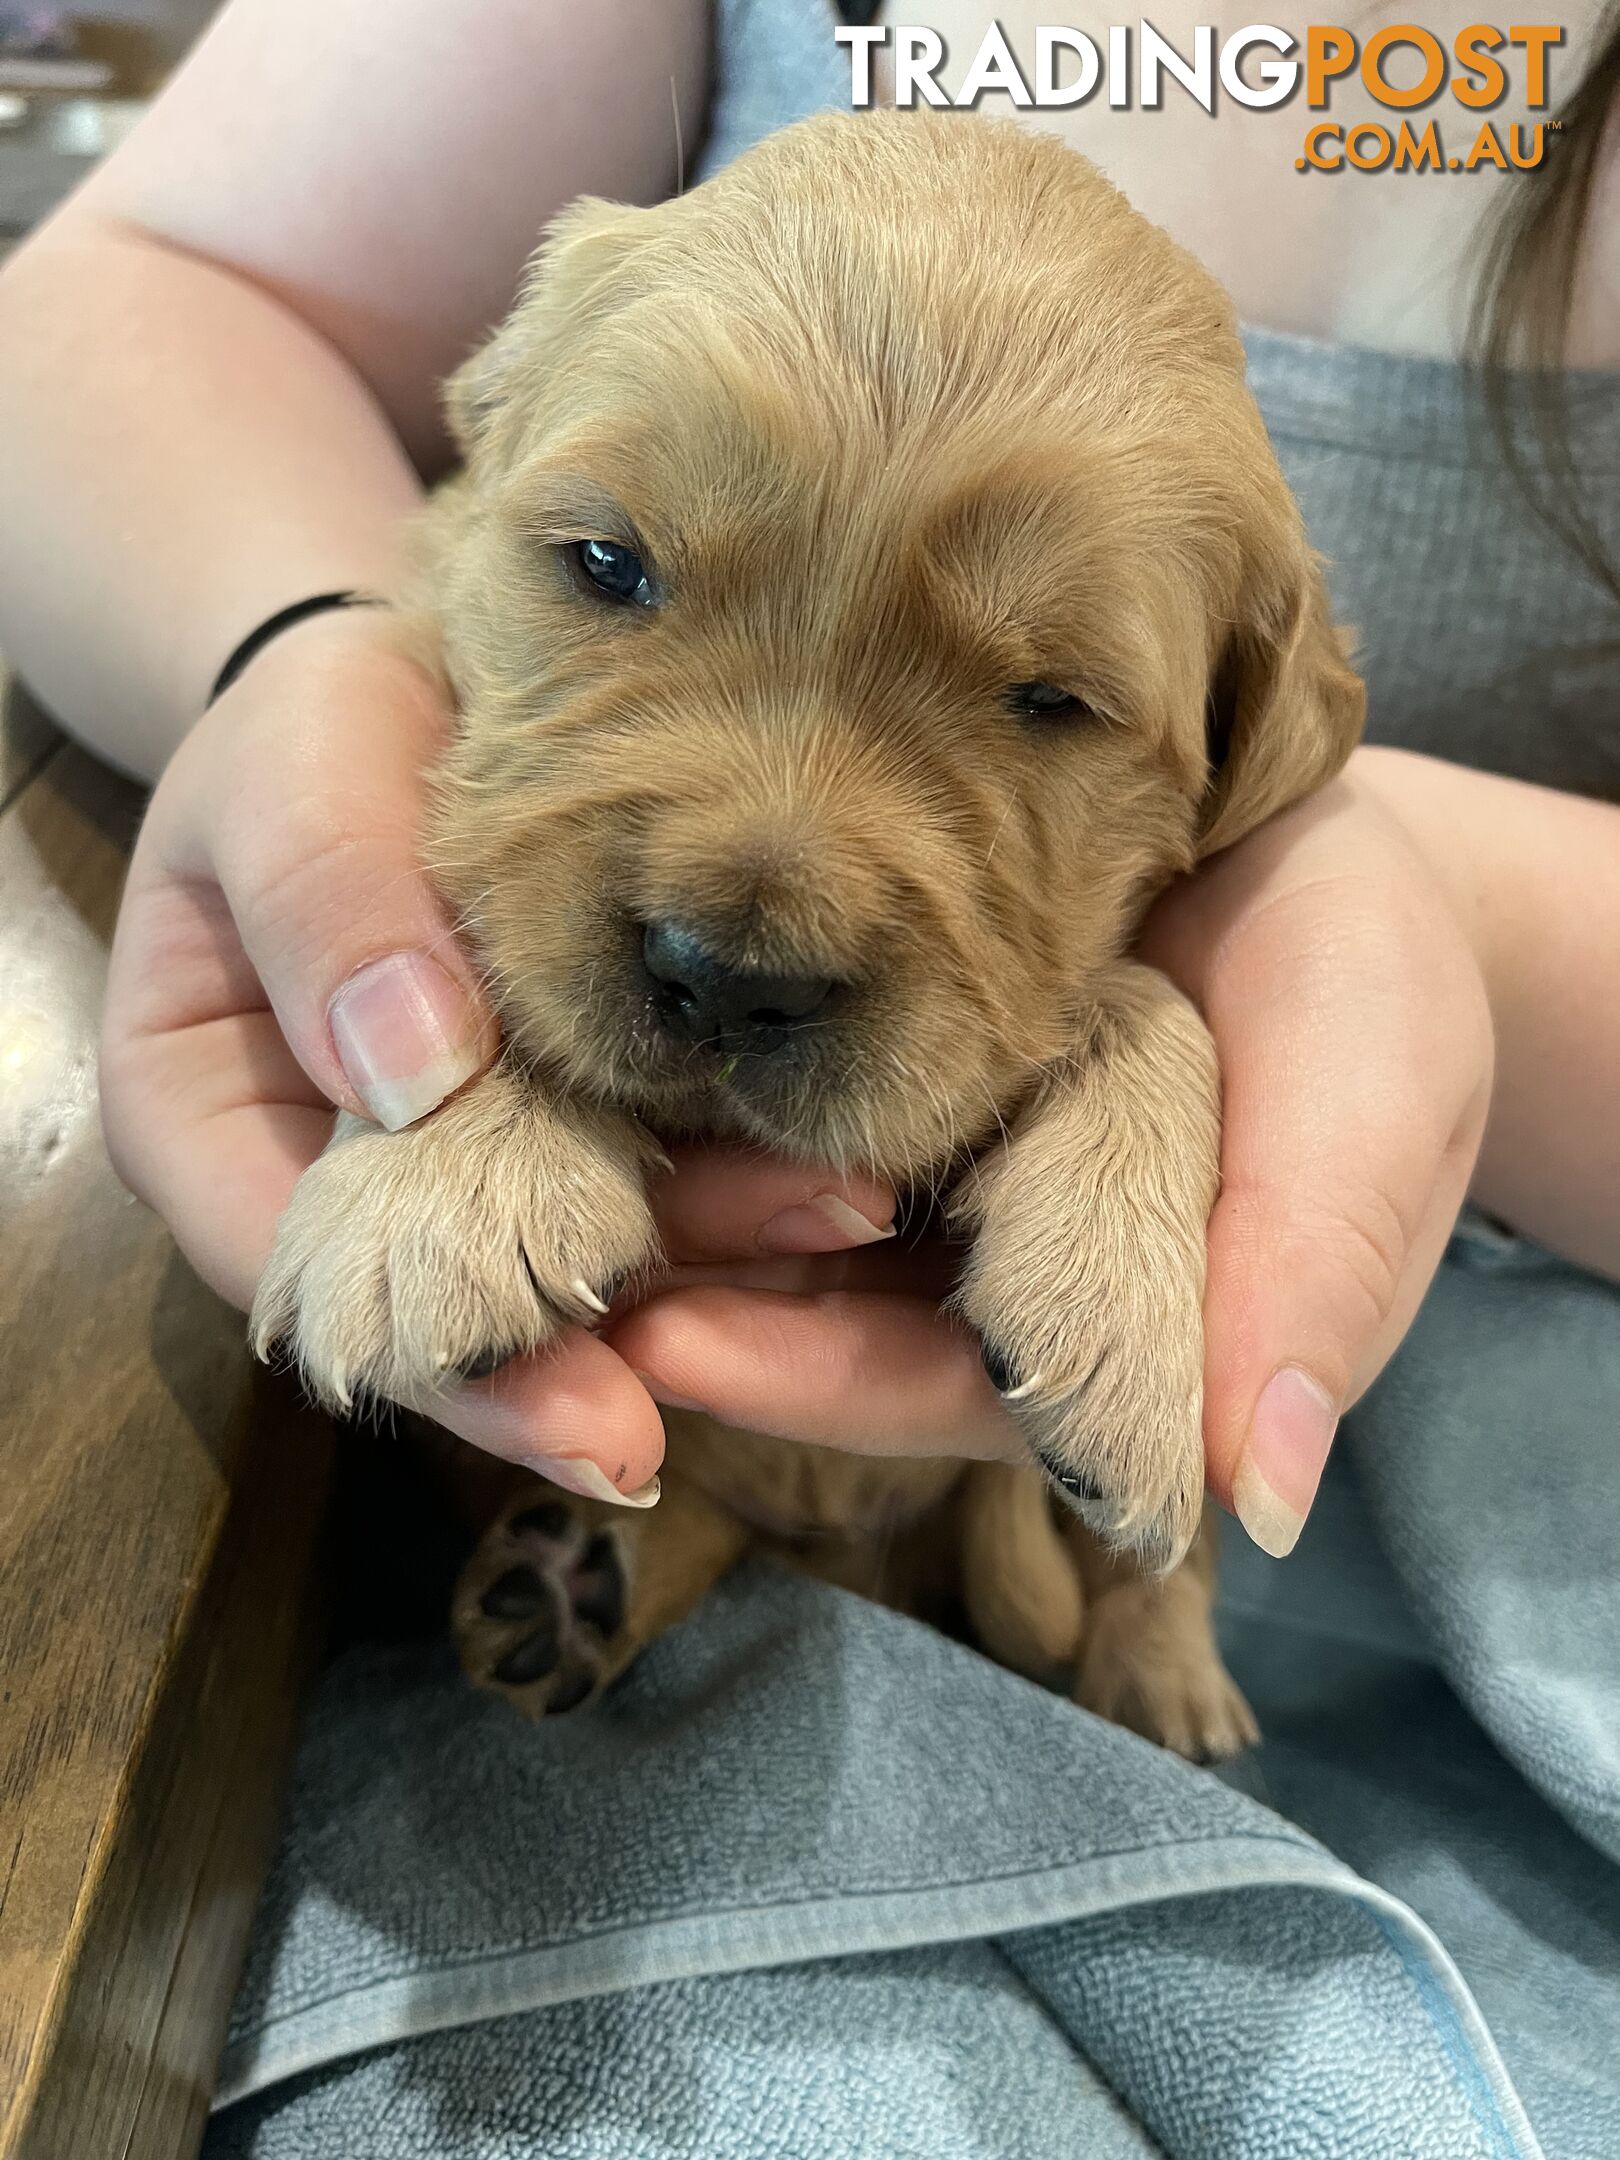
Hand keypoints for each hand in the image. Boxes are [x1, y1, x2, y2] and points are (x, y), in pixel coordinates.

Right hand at [99, 608, 894, 1495]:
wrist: (416, 683)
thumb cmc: (315, 724)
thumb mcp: (296, 768)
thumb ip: (329, 901)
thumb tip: (411, 1074)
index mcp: (211, 1119)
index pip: (303, 1277)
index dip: (439, 1362)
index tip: (571, 1405)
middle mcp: (342, 1174)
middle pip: (459, 1303)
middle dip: (593, 1348)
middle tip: (730, 1389)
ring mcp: (473, 1161)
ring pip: (580, 1254)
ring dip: (708, 1265)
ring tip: (843, 1221)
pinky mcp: (584, 1122)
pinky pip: (657, 1176)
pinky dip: (746, 1184)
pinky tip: (846, 1180)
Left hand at [610, 755, 1495, 1555]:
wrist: (1313, 835)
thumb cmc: (1369, 979)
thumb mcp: (1365, 1106)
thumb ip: (1312, 1276)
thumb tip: (1248, 1490)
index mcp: (1108, 1326)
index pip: (956, 1392)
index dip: (823, 1383)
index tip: (679, 1352)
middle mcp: (995, 1271)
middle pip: (834, 1321)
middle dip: (702, 1300)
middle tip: (553, 1265)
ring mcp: (936, 1170)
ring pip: (788, 1226)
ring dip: (676, 1210)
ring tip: (544, 1172)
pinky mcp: (894, 1074)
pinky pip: (787, 1108)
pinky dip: (704, 1105)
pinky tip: (606, 1073)